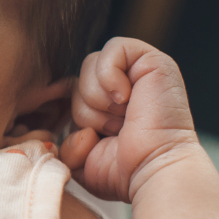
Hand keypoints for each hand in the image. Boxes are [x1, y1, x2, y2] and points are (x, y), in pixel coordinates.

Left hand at [60, 37, 198, 201]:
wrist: (152, 169)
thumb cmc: (122, 170)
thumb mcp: (80, 158)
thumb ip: (65, 140)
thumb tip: (78, 129)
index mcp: (105, 103)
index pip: (69, 90)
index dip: (76, 115)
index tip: (97, 138)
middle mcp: (122, 84)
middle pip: (77, 78)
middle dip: (86, 110)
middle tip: (115, 129)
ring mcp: (138, 71)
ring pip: (90, 64)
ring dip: (98, 99)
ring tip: (124, 118)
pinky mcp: (152, 60)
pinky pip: (113, 48)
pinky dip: (110, 76)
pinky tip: (125, 99)